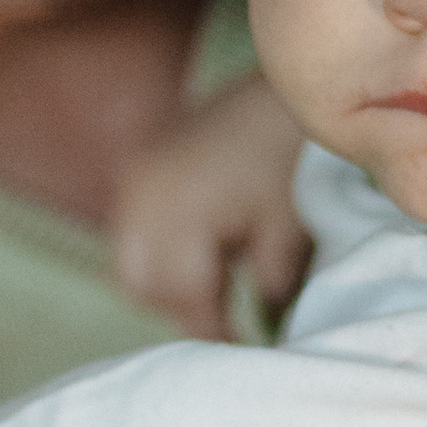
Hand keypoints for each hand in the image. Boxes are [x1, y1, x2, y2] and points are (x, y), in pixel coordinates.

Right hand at [108, 70, 311, 337]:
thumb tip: (261, 327)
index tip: (246, 349)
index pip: (181, 295)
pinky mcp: (140, 163)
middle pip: (141, 282)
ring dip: (167, 282)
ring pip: (130, 259)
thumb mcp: (290, 227)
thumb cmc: (295, 151)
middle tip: (228, 325)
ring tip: (219, 291)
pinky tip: (206, 252)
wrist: (287, 77)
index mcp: (176, 209)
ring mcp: (134, 175)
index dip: (214, 330)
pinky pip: (134, 227)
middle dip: (182, 309)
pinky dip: (161, 250)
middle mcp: (140, 193)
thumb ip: (270, 285)